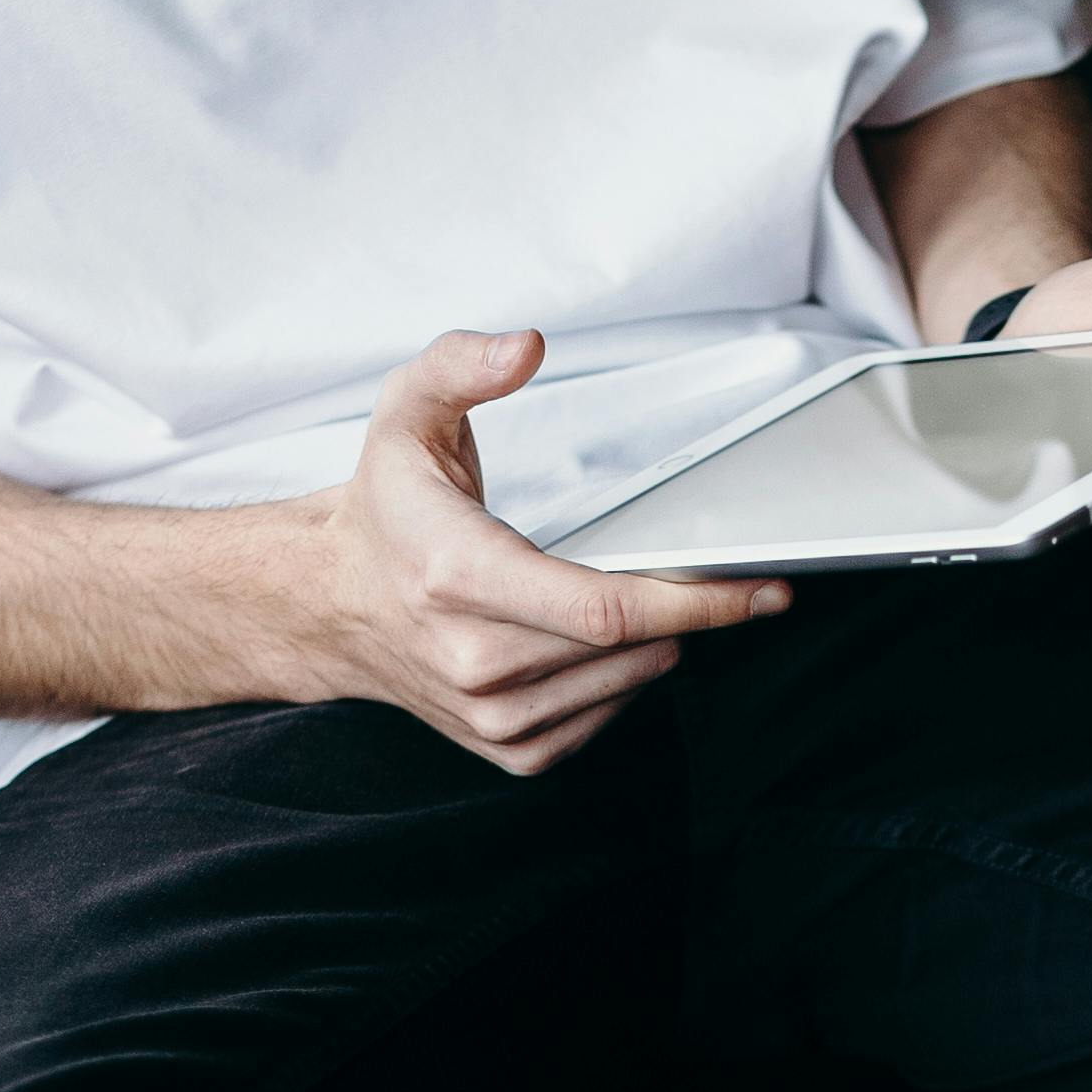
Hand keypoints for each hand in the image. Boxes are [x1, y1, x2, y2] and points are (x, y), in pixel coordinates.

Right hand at [275, 326, 788, 776]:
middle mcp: (474, 657)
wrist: (326, 602)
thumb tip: (528, 347)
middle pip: (628, 647)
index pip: (606, 607)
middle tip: (730, 575)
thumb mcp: (405, 411)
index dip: (697, 601)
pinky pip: (599, 717)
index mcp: (460, 578)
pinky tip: (603, 643)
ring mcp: (489, 712)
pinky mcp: (504, 745)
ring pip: (624, 683)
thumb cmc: (382, 509)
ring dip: (657, 641)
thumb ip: (463, 364)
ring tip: (644, 596)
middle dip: (693, 610)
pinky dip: (621, 679)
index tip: (765, 589)